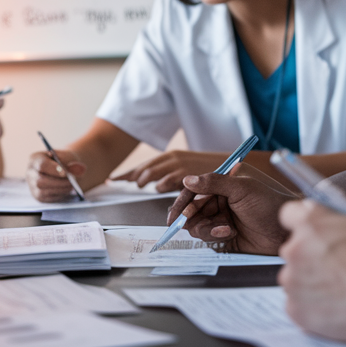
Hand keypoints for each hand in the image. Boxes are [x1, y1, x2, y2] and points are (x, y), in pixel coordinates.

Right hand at [26, 150, 85, 202]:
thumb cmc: (64, 161)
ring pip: (43, 191)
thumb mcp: (68, 158)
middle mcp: (30, 172)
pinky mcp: (38, 196)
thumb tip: (80, 170)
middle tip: (72, 182)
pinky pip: (47, 198)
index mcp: (35, 159)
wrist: (62, 168)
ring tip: (72, 186)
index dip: (54, 170)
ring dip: (60, 189)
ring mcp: (32, 185)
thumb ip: (73, 163)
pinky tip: (67, 190)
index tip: (65, 173)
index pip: (42, 165)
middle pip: (40, 181)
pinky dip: (59, 195)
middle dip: (59, 182)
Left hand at [112, 150, 227, 191]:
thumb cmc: (208, 171)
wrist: (231, 165)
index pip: (144, 165)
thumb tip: (154, 186)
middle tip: (120, 182)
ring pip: (154, 172)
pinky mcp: (188, 172)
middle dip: (131, 175)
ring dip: (144, 178)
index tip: (114, 178)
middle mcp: (172, 159)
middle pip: (145, 167)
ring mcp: (180, 165)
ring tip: (138, 185)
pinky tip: (156, 188)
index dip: (128, 172)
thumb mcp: (186, 171)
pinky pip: (169, 179)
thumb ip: (170, 177)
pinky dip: (161, 184)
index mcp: (170, 158)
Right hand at [165, 163, 298, 254]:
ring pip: (198, 225)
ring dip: (205, 227)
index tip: (175, 214)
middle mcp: (221, 200)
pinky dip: (214, 236)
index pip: (195, 189)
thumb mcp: (242, 188)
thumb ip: (213, 183)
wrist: (288, 231)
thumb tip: (188, 179)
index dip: (183, 201)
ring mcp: (223, 218)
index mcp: (224, 183)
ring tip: (222, 228)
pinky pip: (208, 237)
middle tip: (189, 222)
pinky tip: (228, 233)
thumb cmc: (271, 204)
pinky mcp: (226, 235)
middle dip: (191, 217)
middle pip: (192, 209)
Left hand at [277, 189, 345, 342]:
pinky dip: (311, 304)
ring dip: (311, 278)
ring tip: (341, 286)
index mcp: (311, 223)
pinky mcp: (296, 311)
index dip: (306, 220)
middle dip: (310, 252)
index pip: (290, 213)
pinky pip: (298, 302)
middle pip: (294, 247)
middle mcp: (294, 251)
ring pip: (295, 276)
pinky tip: (336, 303)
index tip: (318, 229)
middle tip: (338, 262)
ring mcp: (292, 283)